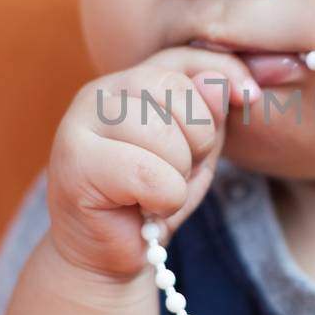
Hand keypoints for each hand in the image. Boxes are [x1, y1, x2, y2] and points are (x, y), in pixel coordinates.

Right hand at [46, 46, 258, 280]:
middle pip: (180, 94)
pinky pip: (150, 176)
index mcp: (129, 80)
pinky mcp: (74, 164)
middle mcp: (99, 92)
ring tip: (154, 191)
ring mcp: (79, 124)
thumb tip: (229, 85)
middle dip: (198, 143)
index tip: (241, 108)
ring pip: (167, 138)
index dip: (221, 87)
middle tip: (174, 173)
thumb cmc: (153, 196)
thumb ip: (213, 105)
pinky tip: (141, 207)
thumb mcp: (199, 144)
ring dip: (177, 177)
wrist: (108, 255)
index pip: (189, 60)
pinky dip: (163, 200)